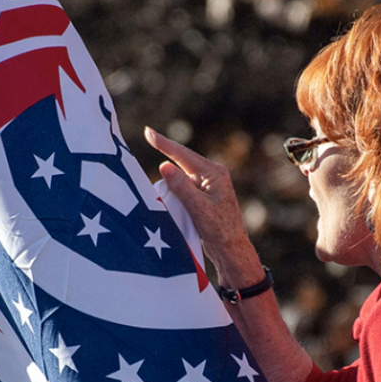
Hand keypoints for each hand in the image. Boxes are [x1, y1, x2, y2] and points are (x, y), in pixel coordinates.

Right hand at [144, 126, 260, 283]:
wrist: (231, 249)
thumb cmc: (219, 230)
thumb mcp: (198, 208)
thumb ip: (181, 187)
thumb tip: (164, 165)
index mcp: (215, 174)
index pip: (184, 156)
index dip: (165, 144)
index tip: (148, 132)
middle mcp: (212, 176)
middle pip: (183, 160)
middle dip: (166, 150)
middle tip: (148, 135)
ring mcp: (208, 186)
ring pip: (182, 174)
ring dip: (169, 171)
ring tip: (154, 161)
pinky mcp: (204, 196)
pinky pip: (184, 185)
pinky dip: (173, 185)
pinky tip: (164, 186)